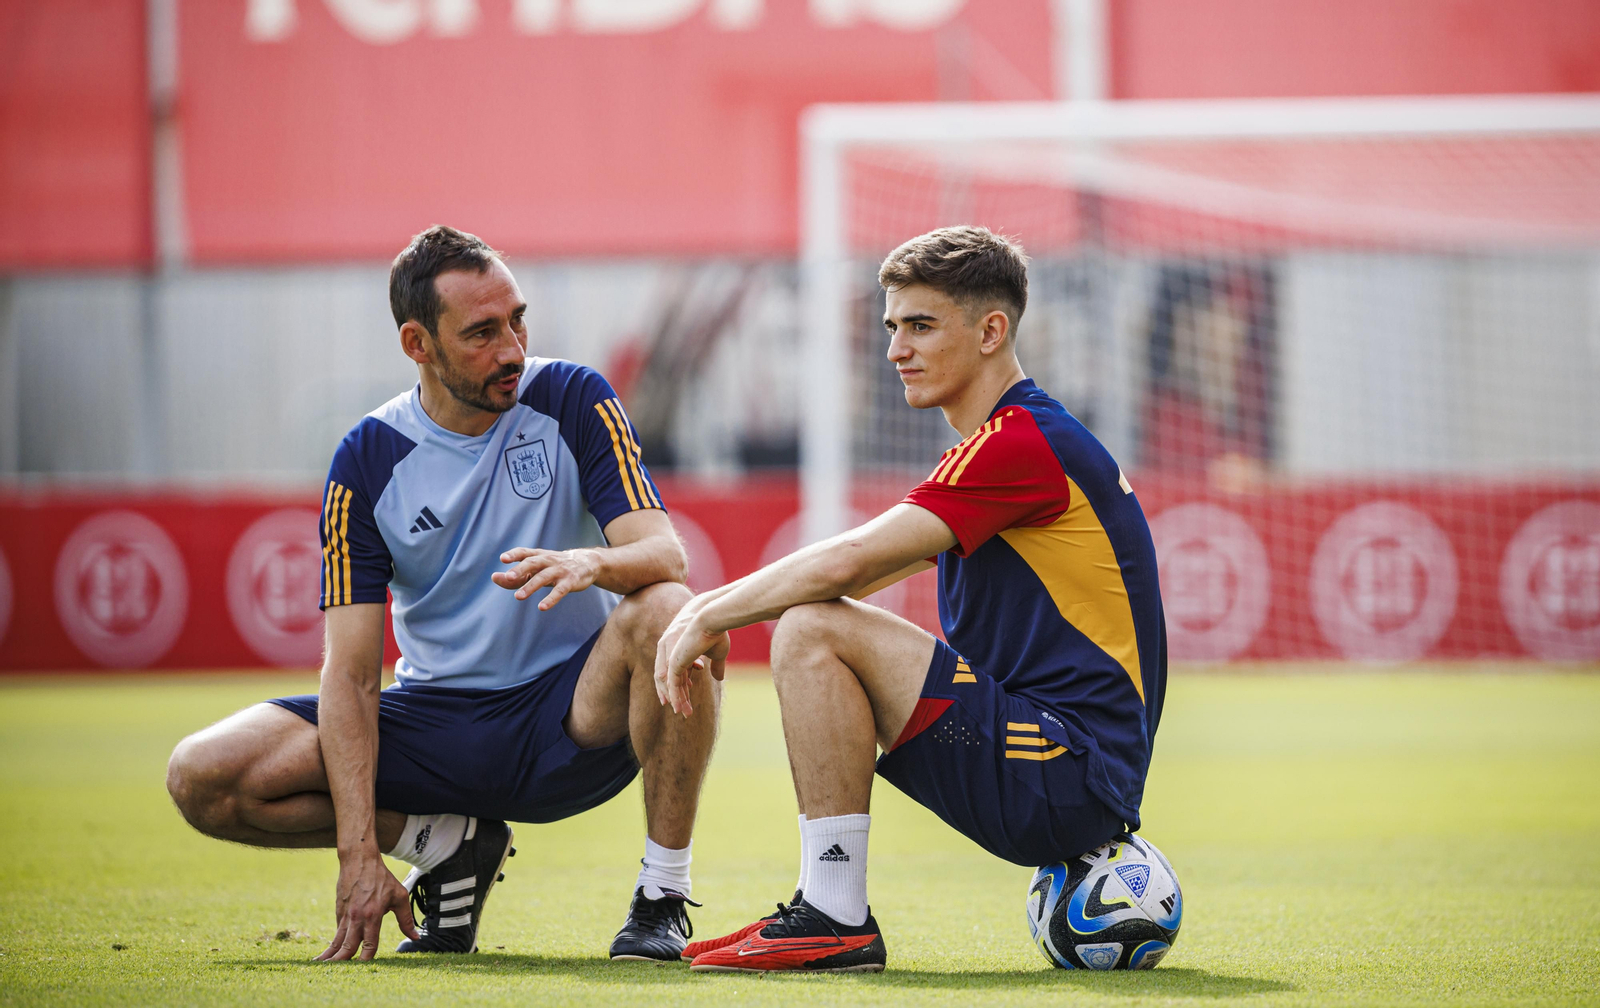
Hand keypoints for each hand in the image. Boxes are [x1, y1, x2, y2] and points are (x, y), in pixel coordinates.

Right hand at [314, 850, 417, 961]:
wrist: (359, 860)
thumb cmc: (382, 877)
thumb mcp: (399, 896)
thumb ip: (406, 919)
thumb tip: (415, 937)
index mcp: (373, 915)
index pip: (369, 944)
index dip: (367, 958)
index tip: (365, 968)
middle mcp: (357, 917)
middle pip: (348, 946)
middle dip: (343, 962)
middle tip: (339, 974)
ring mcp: (345, 914)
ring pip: (337, 940)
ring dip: (330, 955)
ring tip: (322, 966)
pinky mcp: (338, 910)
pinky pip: (337, 930)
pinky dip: (333, 942)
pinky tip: (329, 952)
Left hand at [493, 547, 601, 609]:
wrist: (587, 562)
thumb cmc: (555, 566)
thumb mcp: (538, 568)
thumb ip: (517, 575)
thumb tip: (494, 578)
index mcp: (539, 556)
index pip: (525, 552)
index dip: (514, 554)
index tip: (503, 559)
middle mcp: (548, 560)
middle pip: (532, 563)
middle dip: (520, 569)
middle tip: (508, 577)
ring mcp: (559, 571)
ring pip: (543, 577)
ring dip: (530, 586)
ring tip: (517, 597)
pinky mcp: (570, 581)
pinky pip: (559, 591)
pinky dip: (551, 599)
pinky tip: (542, 607)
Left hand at [654, 603, 729, 717]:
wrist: (713, 617)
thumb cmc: (716, 629)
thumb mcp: (717, 652)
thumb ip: (716, 666)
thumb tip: (719, 678)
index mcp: (676, 646)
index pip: (673, 670)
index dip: (678, 686)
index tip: (685, 698)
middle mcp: (668, 650)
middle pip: (667, 679)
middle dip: (675, 695)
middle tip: (682, 711)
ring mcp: (668, 655)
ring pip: (669, 683)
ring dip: (677, 699)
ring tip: (685, 713)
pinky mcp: (673, 660)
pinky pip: (671, 683)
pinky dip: (675, 696)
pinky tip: (678, 707)